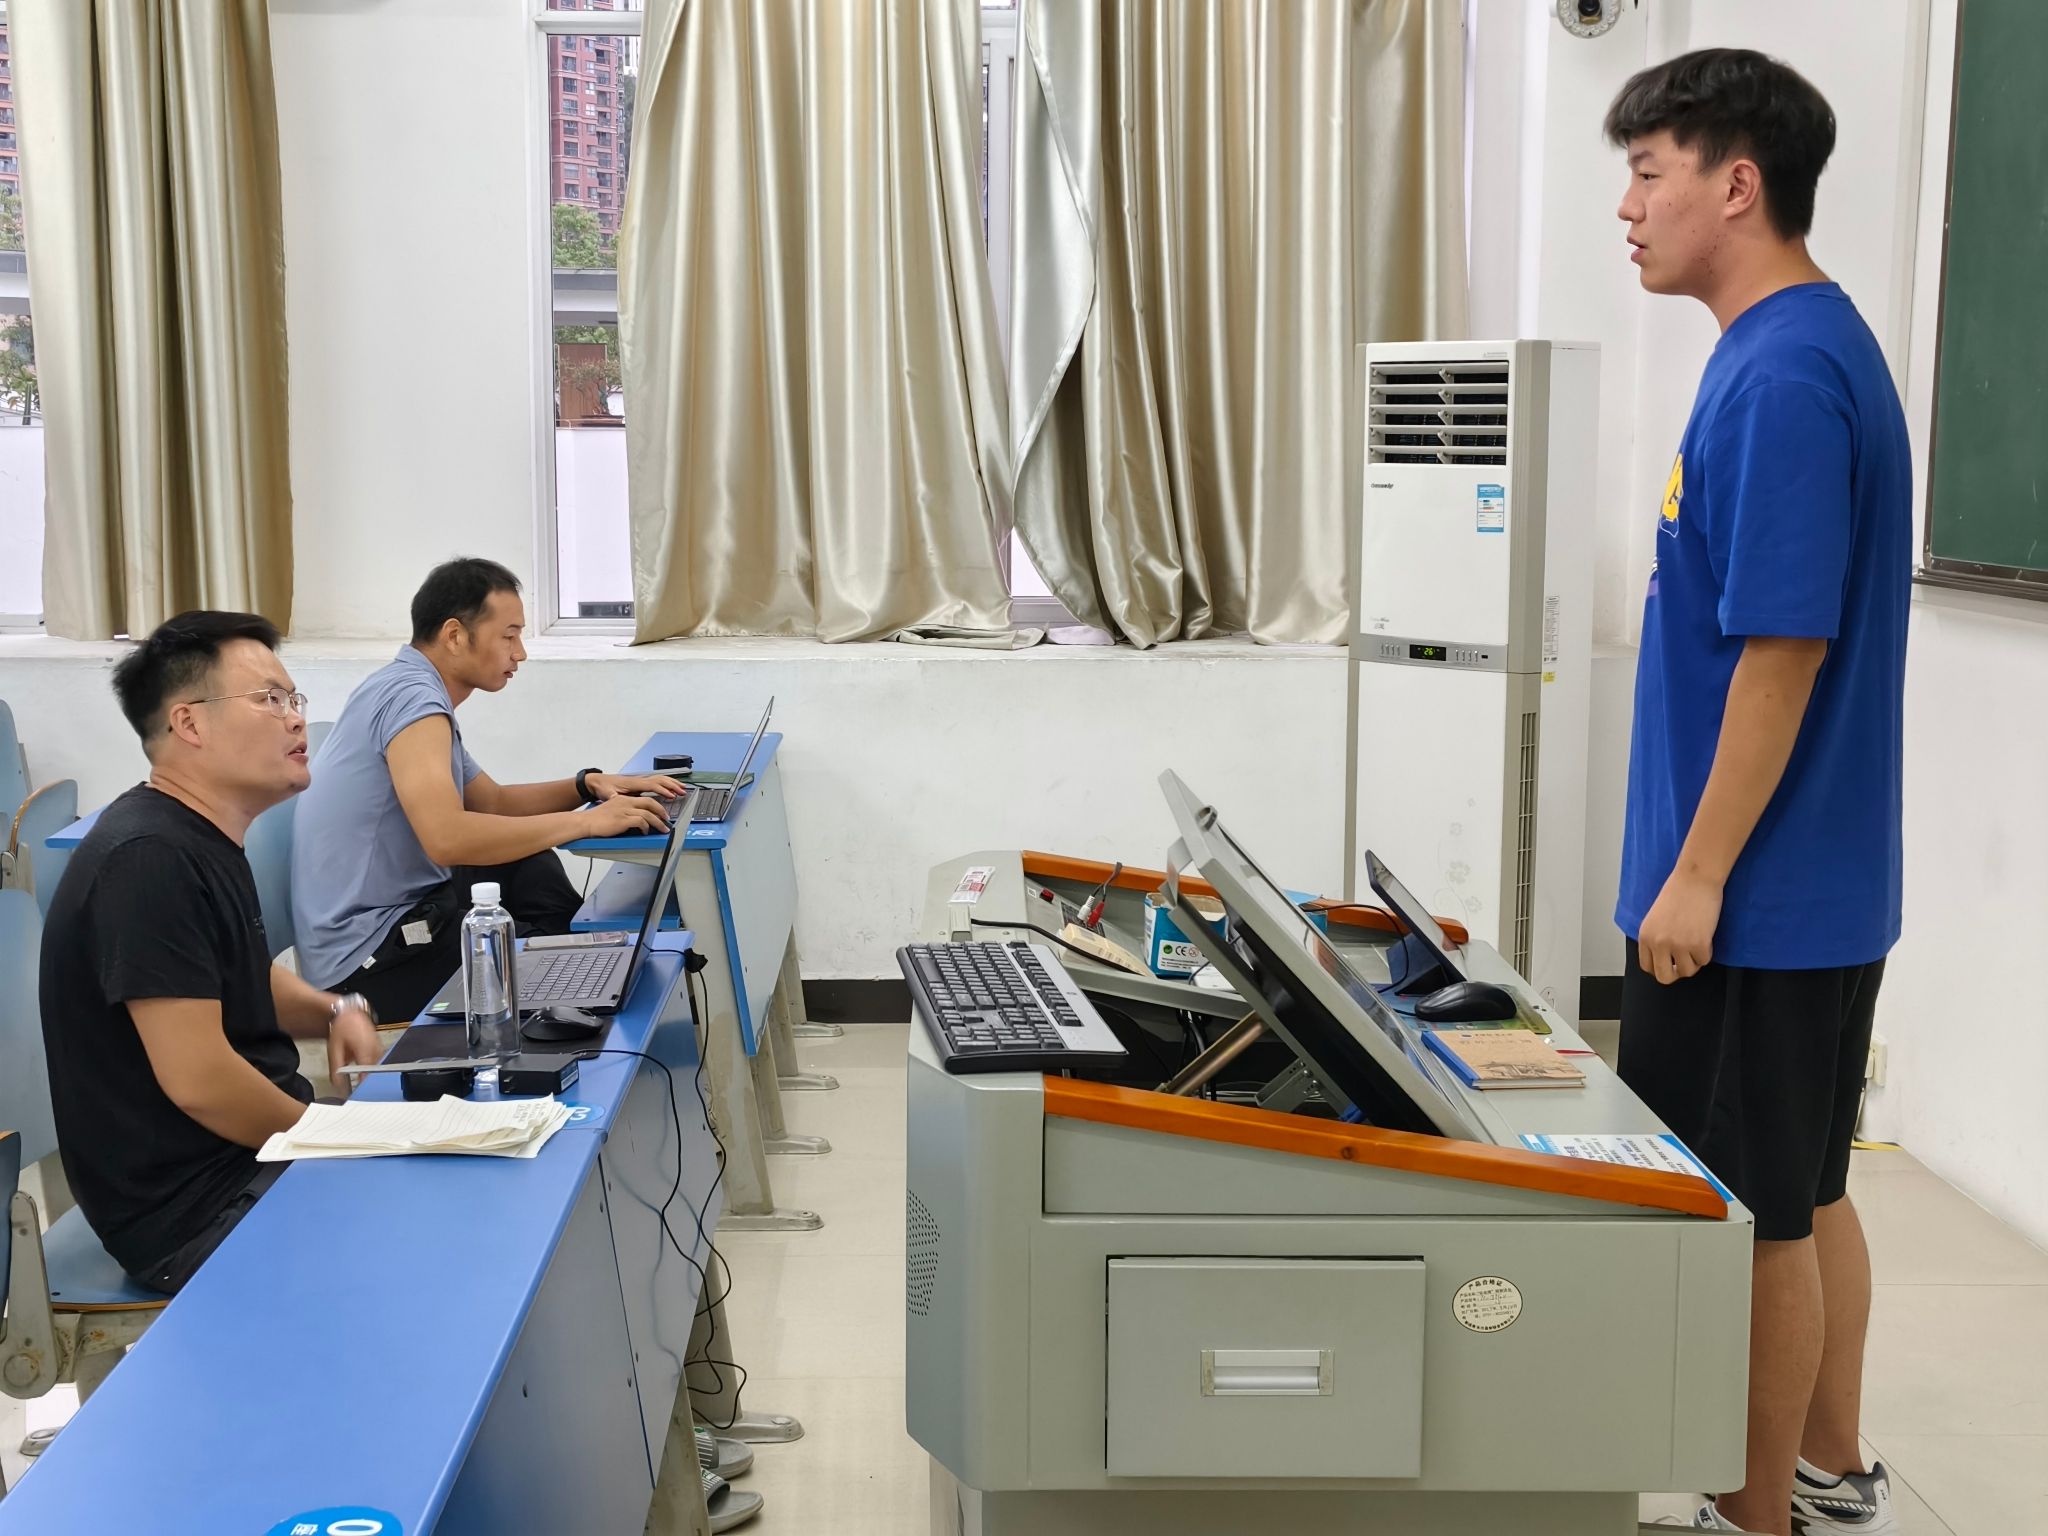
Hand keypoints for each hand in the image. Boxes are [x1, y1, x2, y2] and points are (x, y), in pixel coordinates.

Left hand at [326, 1008, 382, 1096]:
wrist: (352, 1014)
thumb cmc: (343, 1028)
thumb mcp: (334, 1049)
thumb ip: (336, 1068)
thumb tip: (337, 1084)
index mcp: (365, 1051)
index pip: (367, 1075)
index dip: (363, 1087)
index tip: (358, 1096)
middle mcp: (376, 1051)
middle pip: (374, 1074)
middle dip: (366, 1084)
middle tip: (358, 1094)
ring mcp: (380, 1049)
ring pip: (377, 1069)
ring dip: (369, 1077)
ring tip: (361, 1085)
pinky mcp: (380, 1049)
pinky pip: (378, 1063)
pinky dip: (371, 1069)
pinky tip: (364, 1072)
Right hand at [583, 793, 672, 838]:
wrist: (585, 822)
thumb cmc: (597, 819)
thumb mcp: (613, 810)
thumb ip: (625, 812)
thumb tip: (637, 821)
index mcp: (623, 799)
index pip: (645, 799)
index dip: (656, 806)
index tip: (661, 812)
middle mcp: (625, 802)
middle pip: (650, 803)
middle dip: (661, 811)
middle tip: (666, 819)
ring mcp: (624, 810)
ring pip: (648, 813)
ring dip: (658, 822)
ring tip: (662, 829)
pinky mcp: (622, 819)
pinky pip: (641, 822)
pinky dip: (646, 827)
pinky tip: (645, 832)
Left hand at [587, 772, 686, 801]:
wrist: (598, 782)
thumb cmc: (604, 788)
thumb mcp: (608, 795)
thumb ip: (616, 799)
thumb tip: (621, 802)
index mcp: (634, 783)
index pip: (653, 785)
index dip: (663, 790)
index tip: (672, 796)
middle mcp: (639, 780)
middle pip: (661, 779)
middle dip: (673, 785)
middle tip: (683, 792)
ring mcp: (640, 780)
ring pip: (661, 778)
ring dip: (672, 783)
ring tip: (682, 788)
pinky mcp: (640, 782)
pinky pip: (657, 780)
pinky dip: (667, 783)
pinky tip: (671, 787)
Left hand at [1637, 869, 1723, 984]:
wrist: (1695, 878)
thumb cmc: (1678, 892)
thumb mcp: (1655, 918)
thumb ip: (1656, 938)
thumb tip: (1664, 958)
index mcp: (1645, 936)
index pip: (1647, 966)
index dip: (1660, 967)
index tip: (1669, 964)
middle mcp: (1658, 943)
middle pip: (1664, 977)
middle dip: (1676, 973)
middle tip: (1684, 963)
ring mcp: (1678, 945)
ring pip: (1688, 972)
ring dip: (1694, 962)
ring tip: (1696, 944)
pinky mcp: (1698, 944)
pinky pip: (1704, 961)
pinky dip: (1707, 952)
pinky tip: (1705, 936)